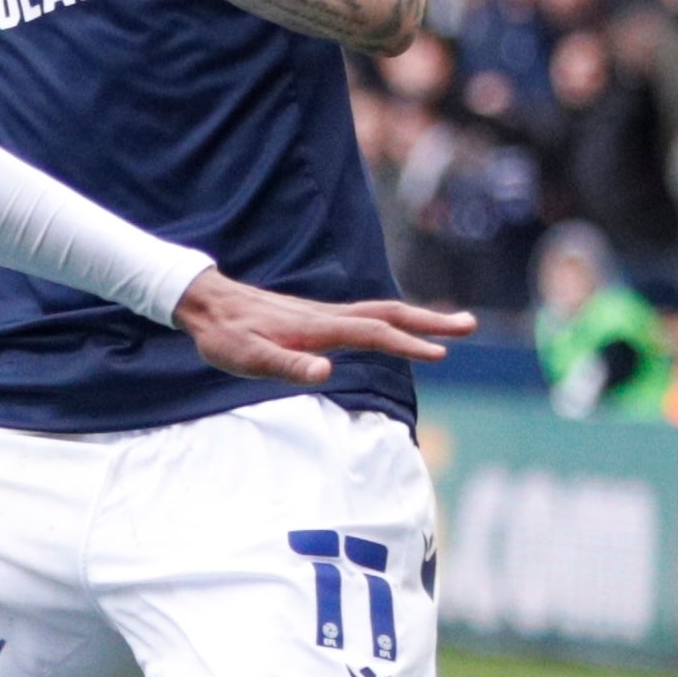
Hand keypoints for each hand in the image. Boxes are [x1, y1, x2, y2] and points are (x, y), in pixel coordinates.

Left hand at [173, 268, 474, 385]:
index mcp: (318, 327)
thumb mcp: (249, 359)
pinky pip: (367, 317)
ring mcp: (325, 314)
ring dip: (417, 319)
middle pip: (389, 314)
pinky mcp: (318, 318)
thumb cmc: (226, 336)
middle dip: (430, 322)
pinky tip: (398, 330)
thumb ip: (287, 366)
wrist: (208, 303)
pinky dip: (394, 320)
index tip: (440, 354)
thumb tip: (326, 373)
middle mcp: (328, 315)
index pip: (374, 334)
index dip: (407, 345)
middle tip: (470, 325)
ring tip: (450, 327)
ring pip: (381, 312)